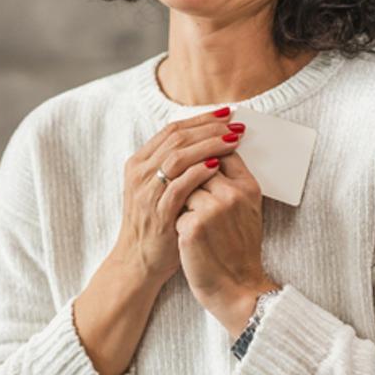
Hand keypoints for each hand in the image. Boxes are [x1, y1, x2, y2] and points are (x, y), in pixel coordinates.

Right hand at [112, 108, 247, 285]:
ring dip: (209, 145)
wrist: (139, 261)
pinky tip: (217, 166)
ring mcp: (147, 192)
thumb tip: (206, 140)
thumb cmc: (156, 223)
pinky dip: (199, 173)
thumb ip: (174, 166)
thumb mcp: (158, 188)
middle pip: (176, 138)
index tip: (226, 114)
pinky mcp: (158, 211)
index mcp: (138, 163)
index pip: (171, 129)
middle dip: (209, 129)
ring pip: (178, 156)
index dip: (200, 119)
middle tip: (235, 125)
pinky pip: (180, 185)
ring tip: (233, 140)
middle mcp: (139, 173)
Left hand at [175, 151, 278, 335]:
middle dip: (192, 181)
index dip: (206, 157)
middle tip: (195, 203)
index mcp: (248, 187)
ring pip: (183, 185)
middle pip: (198, 166)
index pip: (222, 152)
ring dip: (182, 201)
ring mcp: (213, 209)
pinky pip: (175, 208)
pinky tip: (188, 238)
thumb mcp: (247, 212)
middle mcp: (233, 194)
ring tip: (195, 224)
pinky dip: (177, 222)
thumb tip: (212, 155)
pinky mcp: (194, 226)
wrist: (236, 288)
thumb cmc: (238, 250)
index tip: (200, 165)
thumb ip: (233, 182)